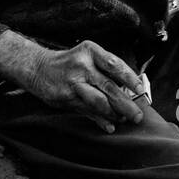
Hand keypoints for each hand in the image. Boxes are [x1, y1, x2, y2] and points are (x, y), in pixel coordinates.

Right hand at [26, 41, 146, 132]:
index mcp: (91, 52)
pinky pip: (88, 111)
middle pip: (109, 87)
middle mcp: (82, 66)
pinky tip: (110, 126)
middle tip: (138, 115)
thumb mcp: (87, 57)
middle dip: (126, 104)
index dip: (130, 78)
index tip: (140, 90)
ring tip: (124, 119)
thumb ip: (106, 70)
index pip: (114, 65)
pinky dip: (101, 120)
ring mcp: (73, 83)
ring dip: (114, 114)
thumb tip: (131, 90)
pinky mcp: (66, 98)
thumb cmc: (70, 63)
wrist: (37, 68)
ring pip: (99, 102)